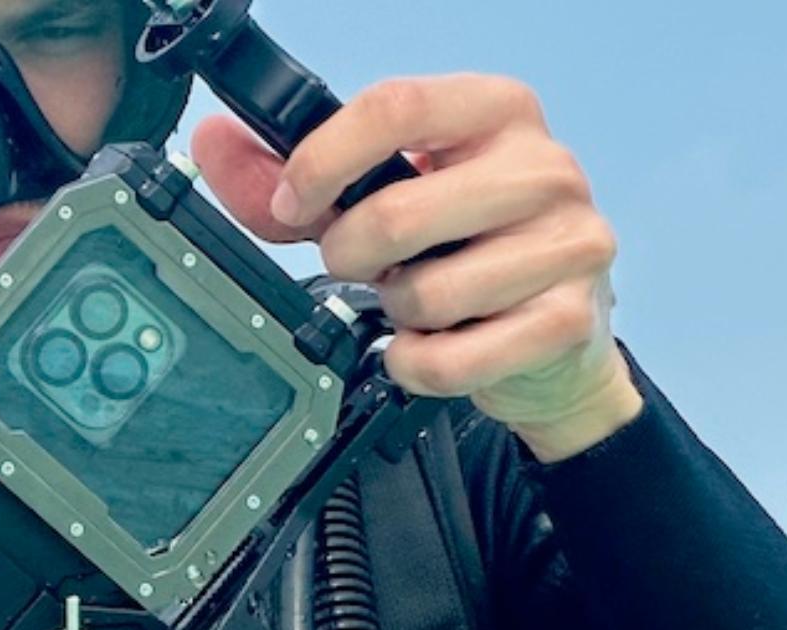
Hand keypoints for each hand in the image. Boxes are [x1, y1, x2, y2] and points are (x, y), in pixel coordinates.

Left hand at [192, 73, 643, 461]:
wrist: (558, 337)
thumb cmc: (468, 248)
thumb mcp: (388, 197)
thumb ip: (300, 178)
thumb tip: (217, 144)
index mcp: (496, 112)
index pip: (397, 107)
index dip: (324, 159)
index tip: (291, 201)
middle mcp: (546, 167)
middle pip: (398, 212)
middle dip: (350, 254)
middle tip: (358, 265)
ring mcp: (569, 243)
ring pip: (424, 293)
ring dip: (395, 313)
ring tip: (418, 301)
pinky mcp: (569, 319)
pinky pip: (449, 359)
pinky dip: (416, 365)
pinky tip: (428, 348)